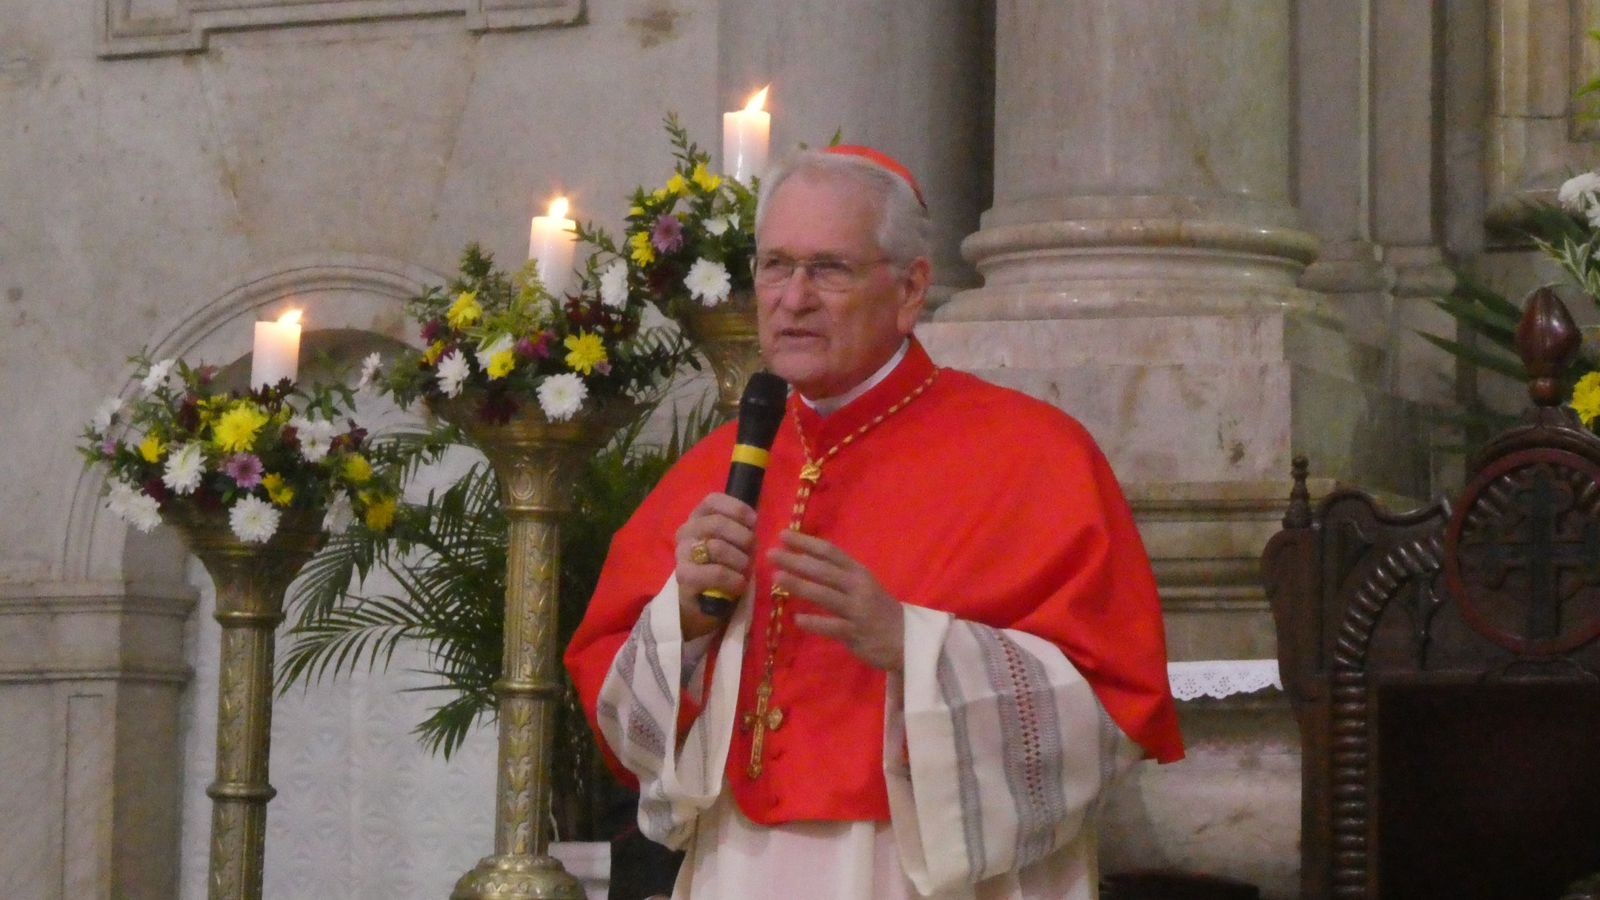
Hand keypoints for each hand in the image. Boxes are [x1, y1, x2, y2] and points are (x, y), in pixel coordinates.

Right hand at [674, 493, 757, 638]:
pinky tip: (740, 584)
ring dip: (740, 559)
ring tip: (746, 569)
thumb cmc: (723, 562)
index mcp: (698, 516)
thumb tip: (754, 523)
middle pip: (716, 523)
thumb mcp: (733, 540)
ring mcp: (682, 553)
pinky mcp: (684, 576)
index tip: (754, 521)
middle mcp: (686, 531)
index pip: (712, 500)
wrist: (704, 597)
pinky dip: (733, 578)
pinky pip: (715, 572)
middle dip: (742, 537)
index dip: (736, 508)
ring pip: (717, 547)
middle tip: (752, 550)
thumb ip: (741, 527)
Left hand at [770, 530, 904, 670]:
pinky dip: (815, 623)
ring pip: (825, 595)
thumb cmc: (878, 611)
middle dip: (796, 560)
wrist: (908, 639)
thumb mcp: (862, 587)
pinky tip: (796, 619)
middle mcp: (858, 587)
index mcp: (858, 572)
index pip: (830, 552)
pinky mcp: (856, 633)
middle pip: (823, 570)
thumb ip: (837, 577)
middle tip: (771, 554)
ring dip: (801, 585)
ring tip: (778, 578)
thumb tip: (802, 563)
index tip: (783, 535)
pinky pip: (833, 626)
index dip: (806, 542)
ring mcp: (857, 610)